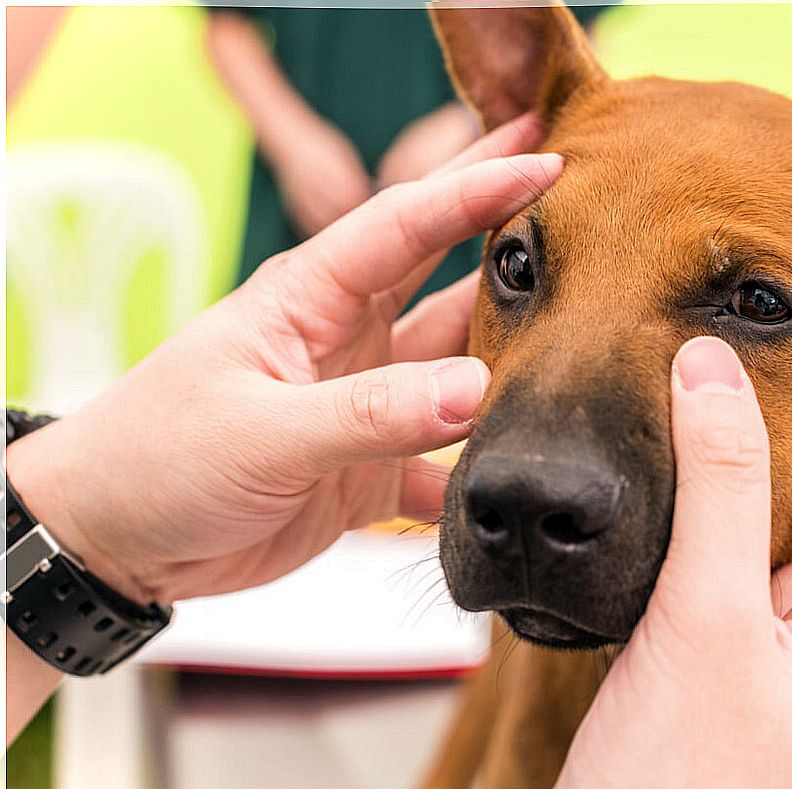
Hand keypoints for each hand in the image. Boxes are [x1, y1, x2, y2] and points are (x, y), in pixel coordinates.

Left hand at [5, 114, 560, 605]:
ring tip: (588, 354)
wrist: (113, 542)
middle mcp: (349, 342)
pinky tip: (525, 478)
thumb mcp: (261, 429)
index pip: (407, 224)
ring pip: (459, 377)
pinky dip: (479, 475)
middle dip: (513, 249)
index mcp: (311, 299)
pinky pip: (442, 465)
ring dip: (513, 370)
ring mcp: (365, 406)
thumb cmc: (155, 458)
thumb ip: (370, 412)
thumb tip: (476, 394)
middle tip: (590, 222)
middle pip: (447, 283)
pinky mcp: (369, 471)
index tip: (547, 156)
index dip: (477, 186)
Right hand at [538, 338, 791, 788]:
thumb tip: (710, 369)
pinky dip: (715, 524)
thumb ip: (715, 491)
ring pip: (786, 554)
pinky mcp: (696, 669)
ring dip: (783, 487)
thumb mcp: (709, 615)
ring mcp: (754, 662)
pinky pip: (724, 576)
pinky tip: (686, 502)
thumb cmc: (678, 780)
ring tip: (768, 424)